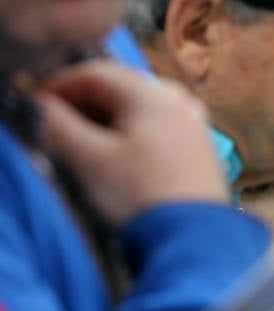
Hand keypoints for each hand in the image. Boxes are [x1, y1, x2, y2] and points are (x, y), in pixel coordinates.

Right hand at [35, 61, 225, 223]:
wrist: (192, 237)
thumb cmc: (140, 195)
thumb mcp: (90, 159)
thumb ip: (59, 126)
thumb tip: (42, 106)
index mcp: (153, 93)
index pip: (95, 72)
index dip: (60, 86)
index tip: (37, 106)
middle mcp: (179, 100)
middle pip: (119, 87)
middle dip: (83, 103)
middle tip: (56, 126)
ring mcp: (193, 122)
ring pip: (138, 108)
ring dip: (106, 120)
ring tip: (83, 144)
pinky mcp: (198, 147)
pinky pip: (156, 127)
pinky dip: (130, 134)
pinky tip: (117, 157)